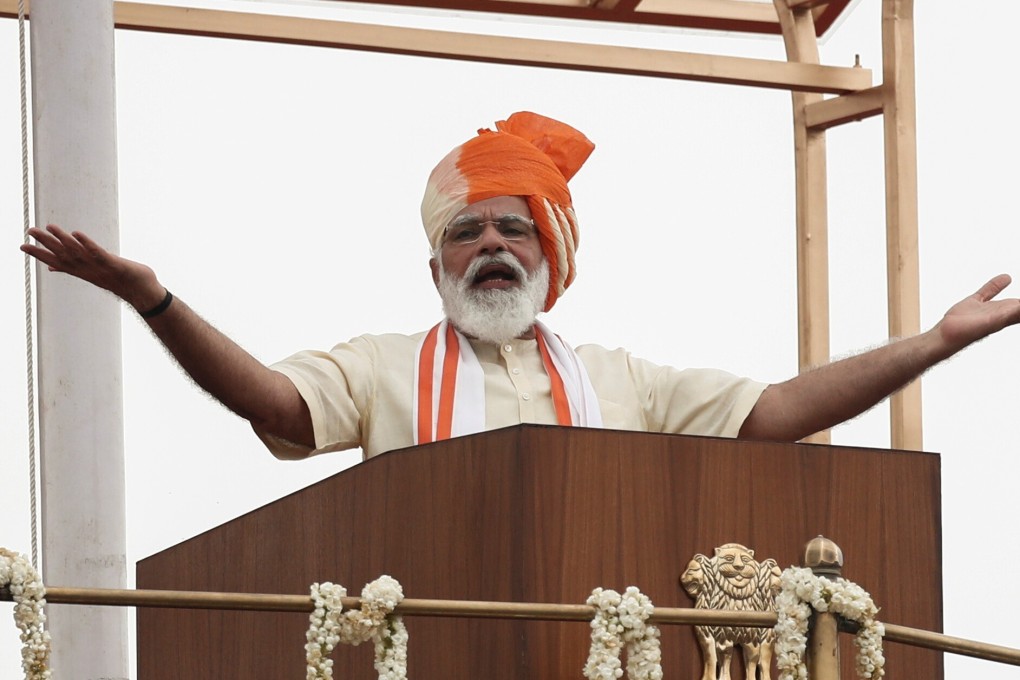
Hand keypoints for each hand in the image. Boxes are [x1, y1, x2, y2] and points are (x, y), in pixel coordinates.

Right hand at [22, 224, 164, 310]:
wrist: (144, 293)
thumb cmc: (119, 282)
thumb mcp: (94, 275)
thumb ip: (74, 268)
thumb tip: (53, 267)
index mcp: (83, 272)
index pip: (57, 262)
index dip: (39, 254)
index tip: (22, 246)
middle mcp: (88, 270)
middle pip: (64, 255)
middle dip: (46, 243)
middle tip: (29, 230)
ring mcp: (100, 268)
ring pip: (78, 253)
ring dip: (64, 240)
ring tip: (50, 226)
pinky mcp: (114, 265)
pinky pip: (99, 254)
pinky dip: (88, 244)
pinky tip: (78, 233)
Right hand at [934, 274, 1019, 354]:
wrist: (946, 337)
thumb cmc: (969, 333)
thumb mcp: (997, 319)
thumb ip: (1012, 312)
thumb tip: (1019, 305)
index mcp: (1012, 314)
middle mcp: (1005, 311)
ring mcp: (991, 308)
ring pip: (1013, 298)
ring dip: (1018, 295)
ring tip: (1014, 283)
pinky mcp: (976, 304)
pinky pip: (990, 292)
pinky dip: (998, 285)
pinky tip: (1006, 278)